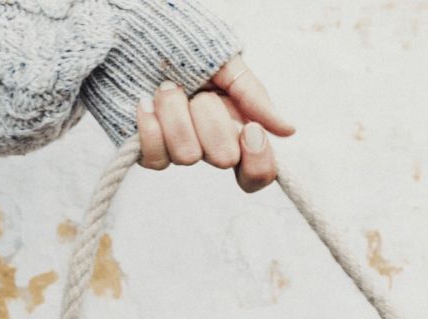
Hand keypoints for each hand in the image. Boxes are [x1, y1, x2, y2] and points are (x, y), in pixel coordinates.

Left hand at [136, 55, 294, 192]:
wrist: (139, 36)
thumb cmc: (186, 48)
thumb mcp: (227, 64)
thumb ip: (254, 97)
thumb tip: (288, 130)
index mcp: (235, 129)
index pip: (257, 173)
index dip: (258, 160)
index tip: (250, 130)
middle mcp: (210, 146)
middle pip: (224, 159)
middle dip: (210, 117)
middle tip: (199, 92)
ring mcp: (180, 151)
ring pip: (188, 156)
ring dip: (176, 111)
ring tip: (168, 86)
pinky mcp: (151, 153)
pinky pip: (156, 159)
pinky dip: (151, 125)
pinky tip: (146, 102)